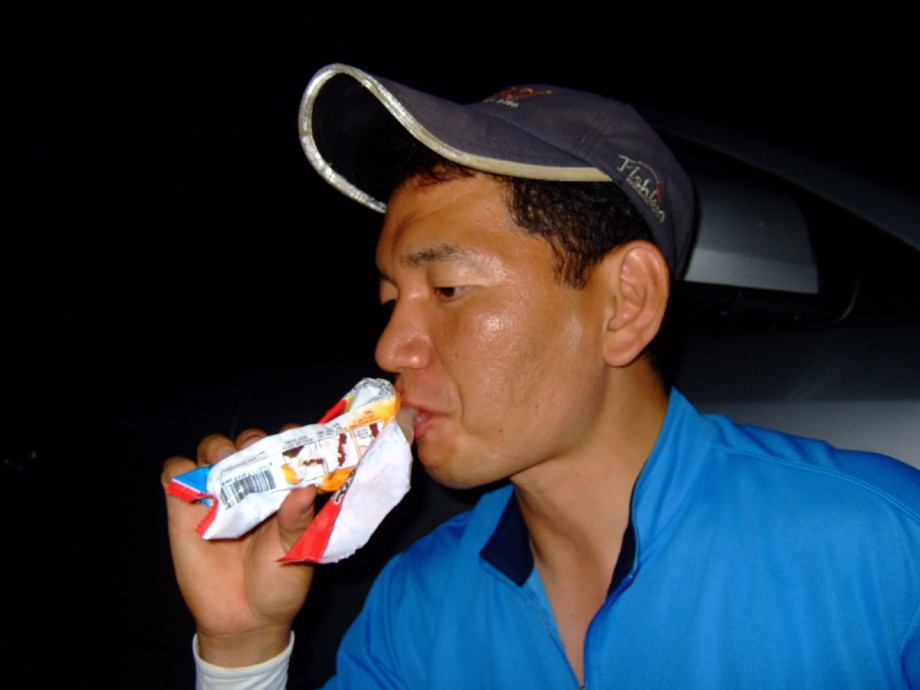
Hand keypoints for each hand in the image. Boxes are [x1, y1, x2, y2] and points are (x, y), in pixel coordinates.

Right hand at [162, 427, 315, 666]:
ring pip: (211, 450)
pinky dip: (179, 469)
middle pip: (248, 442)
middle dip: (252, 441)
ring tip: (225, 464)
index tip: (297, 440)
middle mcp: (252, 485)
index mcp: (284, 488)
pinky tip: (194, 486)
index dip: (292, 439)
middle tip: (257, 455)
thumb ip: (298, 521)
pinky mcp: (184, 509)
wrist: (245, 621)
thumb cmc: (279, 583)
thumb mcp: (297, 552)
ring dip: (218, 449)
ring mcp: (217, 494)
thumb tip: (306, 489)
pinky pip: (174, 474)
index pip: (287, 449)